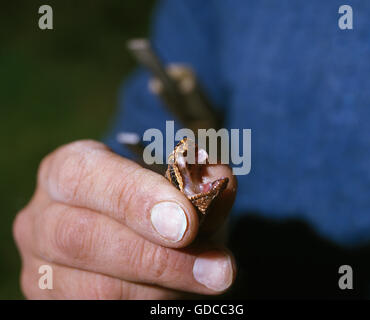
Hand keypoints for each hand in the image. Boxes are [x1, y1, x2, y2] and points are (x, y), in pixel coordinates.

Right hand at [13, 140, 236, 298]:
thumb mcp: (174, 182)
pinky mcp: (51, 302)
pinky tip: (176, 296)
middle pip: (81, 238)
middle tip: (218, 269)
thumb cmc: (151, 201)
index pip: (83, 176)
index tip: (186, 223)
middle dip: (155, 257)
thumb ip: (198, 177)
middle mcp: (41, 218)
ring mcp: (40, 268)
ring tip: (207, 282)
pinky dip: (147, 306)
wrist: (127, 233)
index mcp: (64, 172)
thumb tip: (217, 182)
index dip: (134, 198)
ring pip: (94, 289)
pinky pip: (100, 312)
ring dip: (159, 290)